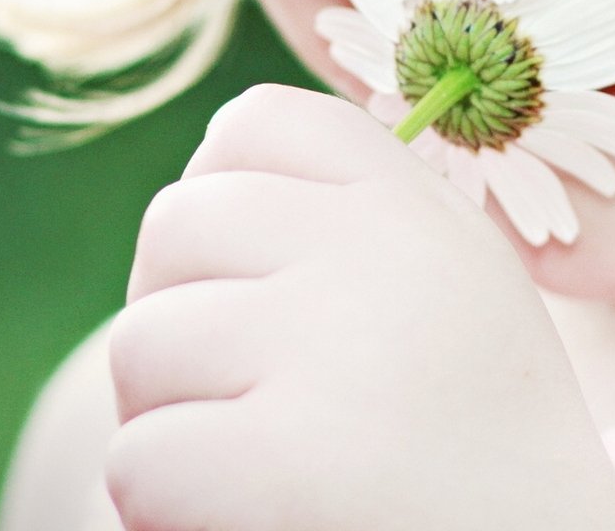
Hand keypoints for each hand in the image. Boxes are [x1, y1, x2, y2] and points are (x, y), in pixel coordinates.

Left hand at [105, 84, 614, 530]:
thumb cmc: (475, 452)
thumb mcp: (453, 290)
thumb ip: (355, 220)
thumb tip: (210, 169)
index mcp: (421, 208)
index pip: (255, 123)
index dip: (220, 196)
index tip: (256, 285)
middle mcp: (383, 253)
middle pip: (175, 225)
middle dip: (180, 318)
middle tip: (247, 399)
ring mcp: (333, 346)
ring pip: (141, 344)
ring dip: (171, 421)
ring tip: (260, 471)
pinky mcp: (284, 460)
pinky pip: (139, 460)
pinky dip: (172, 513)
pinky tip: (256, 521)